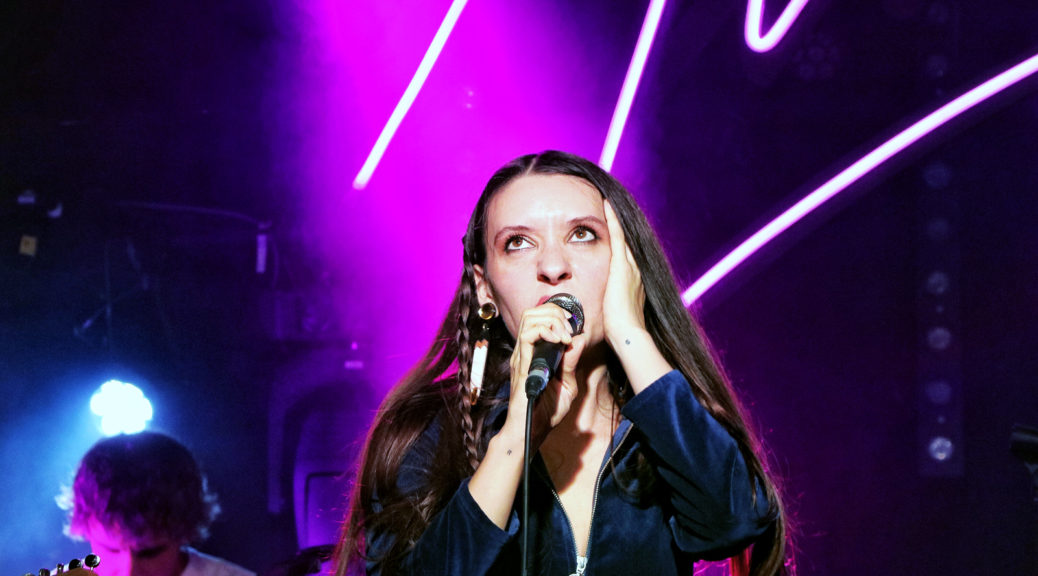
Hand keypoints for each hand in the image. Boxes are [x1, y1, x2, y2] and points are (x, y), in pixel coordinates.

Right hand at [500, 302, 587, 445]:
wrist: (531, 430)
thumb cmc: (546, 411)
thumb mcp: (567, 384)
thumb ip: (572, 362)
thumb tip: (579, 339)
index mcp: (535, 353)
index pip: (539, 318)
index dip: (558, 314)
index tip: (574, 327)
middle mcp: (525, 351)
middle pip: (533, 312)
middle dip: (555, 312)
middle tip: (569, 329)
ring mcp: (522, 356)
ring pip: (529, 318)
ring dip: (552, 320)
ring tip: (565, 336)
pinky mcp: (521, 365)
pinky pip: (528, 336)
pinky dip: (546, 331)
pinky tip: (559, 342)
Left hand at [602, 199, 646, 345]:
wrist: (628, 335)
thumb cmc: (616, 330)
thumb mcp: (611, 312)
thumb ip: (605, 304)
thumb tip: (589, 308)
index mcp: (632, 280)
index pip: (623, 253)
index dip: (618, 237)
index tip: (610, 225)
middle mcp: (635, 269)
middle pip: (625, 239)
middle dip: (618, 222)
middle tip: (608, 203)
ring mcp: (630, 266)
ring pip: (622, 233)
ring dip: (614, 216)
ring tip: (606, 199)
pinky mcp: (622, 265)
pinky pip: (617, 234)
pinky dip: (612, 219)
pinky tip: (605, 204)